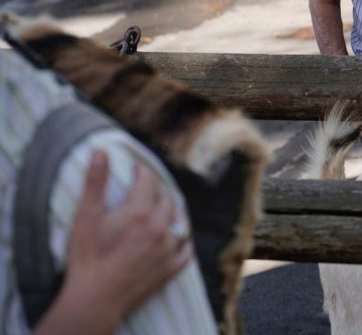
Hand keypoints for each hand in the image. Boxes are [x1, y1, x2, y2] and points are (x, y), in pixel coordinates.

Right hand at [60, 151, 192, 325]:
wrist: (95, 299)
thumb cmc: (86, 257)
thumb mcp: (85, 217)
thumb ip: (95, 182)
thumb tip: (101, 152)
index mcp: (140, 211)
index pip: (148, 181)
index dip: (142, 172)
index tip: (136, 169)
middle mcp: (160, 227)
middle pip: (166, 198)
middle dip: (156, 190)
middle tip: (147, 188)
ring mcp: (169, 248)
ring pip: (179, 220)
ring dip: (172, 211)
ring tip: (162, 208)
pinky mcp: (172, 268)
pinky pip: (186, 248)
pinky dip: (183, 240)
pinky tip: (177, 236)